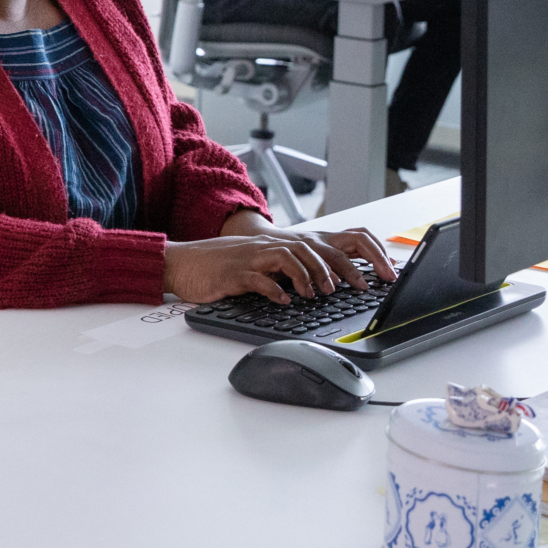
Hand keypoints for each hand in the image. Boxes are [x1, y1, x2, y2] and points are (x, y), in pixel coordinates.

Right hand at [165, 225, 397, 302]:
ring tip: (316, 294)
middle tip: (350, 289)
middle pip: (309, 249)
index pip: (318, 246)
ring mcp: (250, 259)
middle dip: (334, 269)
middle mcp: (266, 248)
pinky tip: (284, 300)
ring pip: (288, 257)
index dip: (345, 261)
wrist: (182, 264)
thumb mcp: (256, 267)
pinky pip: (258, 278)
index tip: (365, 279)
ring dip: (307, 276)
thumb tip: (311, 289)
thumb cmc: (219, 269)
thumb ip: (282, 273)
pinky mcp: (234, 273)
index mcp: (275, 246)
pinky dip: (274, 289)